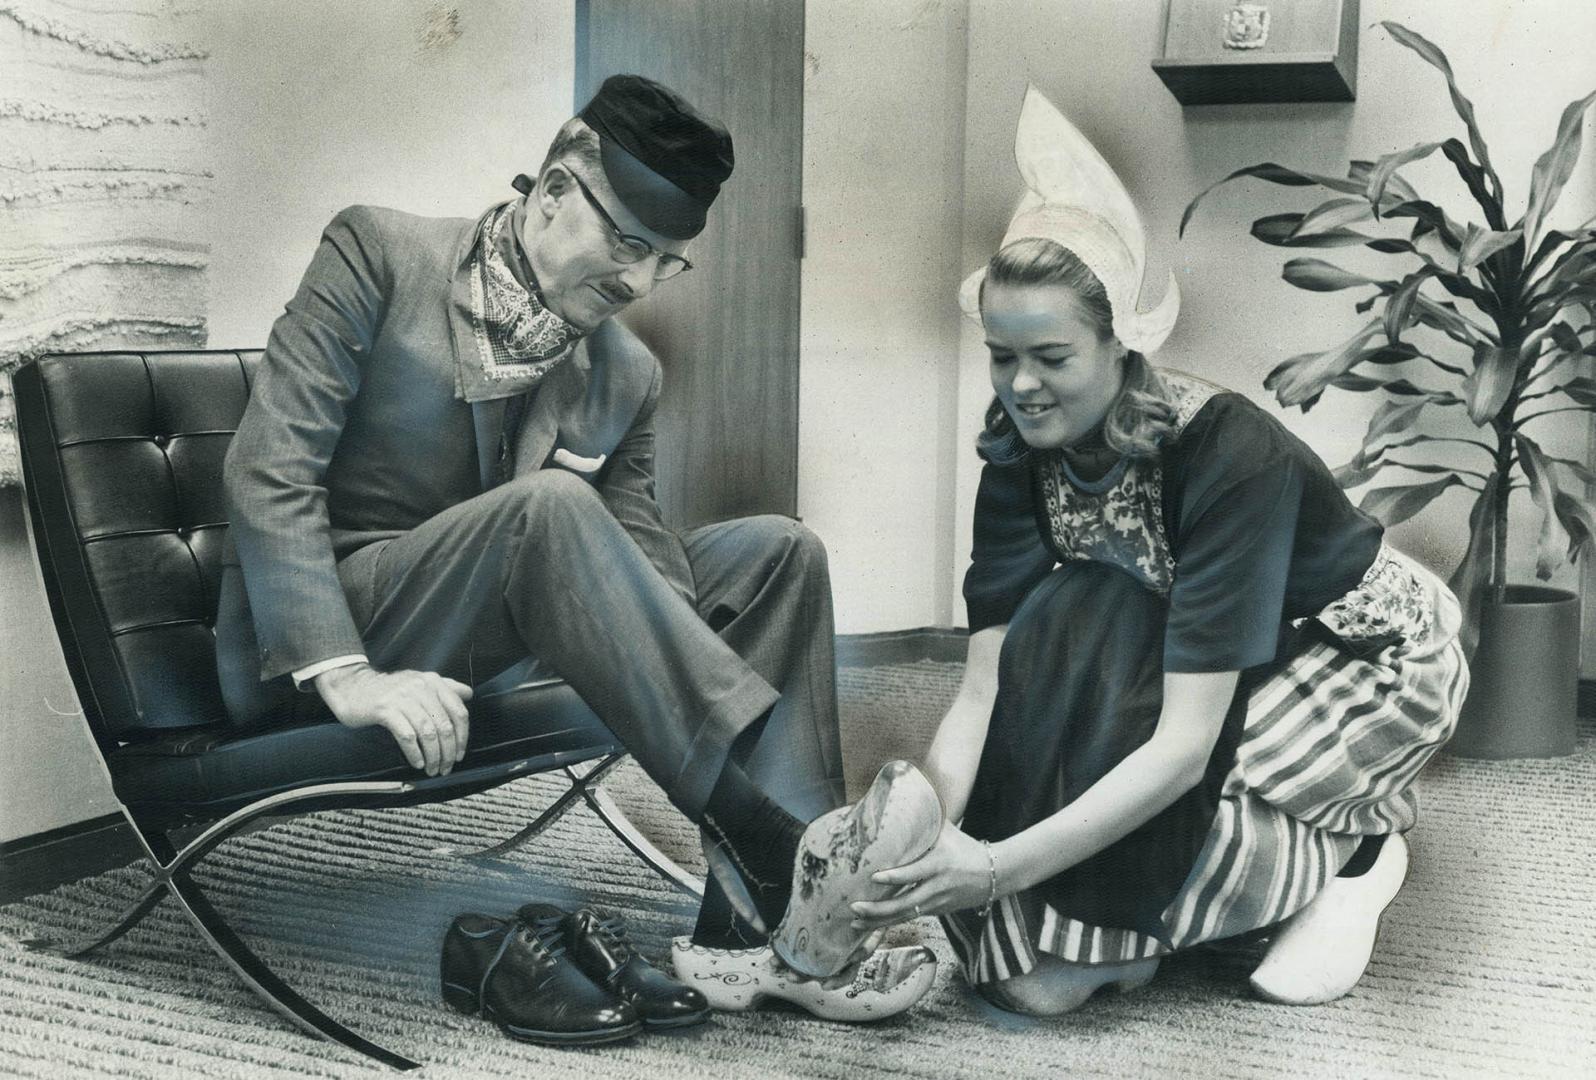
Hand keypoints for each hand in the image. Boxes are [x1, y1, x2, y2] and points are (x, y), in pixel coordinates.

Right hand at [314, 663, 472, 776]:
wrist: (353, 687)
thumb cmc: (390, 690)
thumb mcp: (419, 683)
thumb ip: (445, 687)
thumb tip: (469, 694)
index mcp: (433, 681)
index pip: (458, 712)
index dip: (462, 737)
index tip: (459, 754)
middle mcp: (420, 687)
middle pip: (444, 726)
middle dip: (448, 752)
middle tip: (445, 768)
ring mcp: (402, 697)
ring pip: (427, 733)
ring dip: (432, 756)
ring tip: (432, 769)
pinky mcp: (385, 709)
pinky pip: (407, 736)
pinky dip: (414, 753)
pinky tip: (417, 763)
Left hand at [848, 822, 993, 930]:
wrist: (993, 875)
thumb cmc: (965, 847)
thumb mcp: (947, 831)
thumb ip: (925, 819)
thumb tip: (903, 794)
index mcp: (939, 864)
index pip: (914, 873)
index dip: (895, 877)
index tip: (874, 877)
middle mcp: (937, 886)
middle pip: (905, 902)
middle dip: (878, 908)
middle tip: (854, 906)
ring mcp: (936, 902)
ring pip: (904, 915)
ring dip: (878, 921)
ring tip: (854, 922)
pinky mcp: (936, 912)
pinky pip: (909, 918)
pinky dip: (890, 923)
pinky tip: (870, 925)